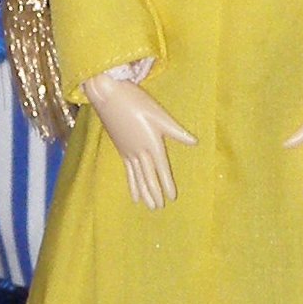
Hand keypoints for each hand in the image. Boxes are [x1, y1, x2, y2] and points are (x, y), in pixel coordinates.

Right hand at [84, 72, 196, 209]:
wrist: (107, 95)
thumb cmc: (135, 101)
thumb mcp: (159, 114)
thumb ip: (176, 131)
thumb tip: (194, 142)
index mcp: (151, 143)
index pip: (161, 168)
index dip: (167, 183)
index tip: (172, 197)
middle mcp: (140, 151)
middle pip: (148, 177)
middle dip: (154, 193)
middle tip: (159, 208)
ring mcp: (128, 152)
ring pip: (137, 177)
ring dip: (143, 192)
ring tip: (148, 206)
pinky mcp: (121, 149)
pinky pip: (128, 172)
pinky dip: (132, 184)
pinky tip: (133, 193)